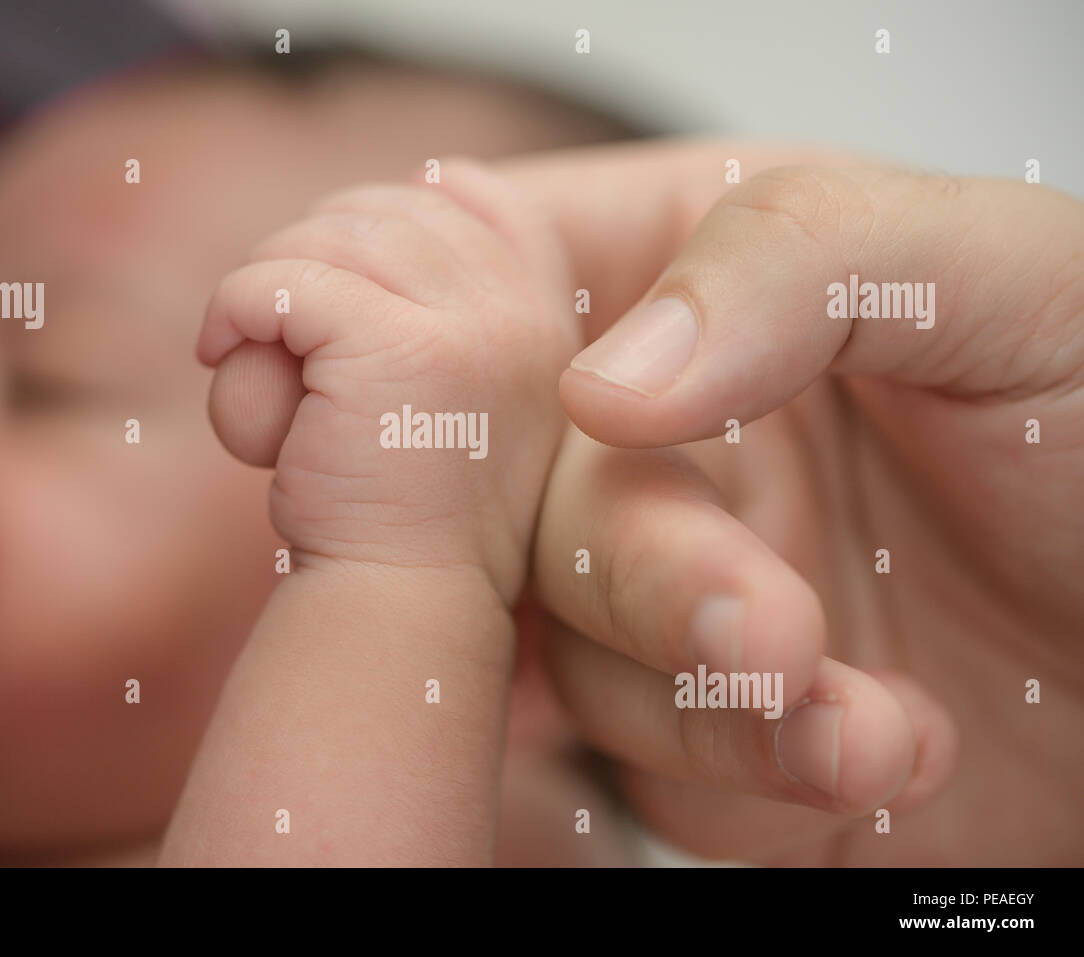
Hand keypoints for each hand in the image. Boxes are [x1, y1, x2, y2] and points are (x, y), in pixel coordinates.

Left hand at [197, 160, 579, 601]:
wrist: (402, 607)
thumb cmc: (402, 511)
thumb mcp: (449, 390)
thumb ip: (440, 297)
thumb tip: (396, 191)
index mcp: (547, 314)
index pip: (465, 193)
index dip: (380, 223)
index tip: (334, 301)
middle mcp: (526, 310)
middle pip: (380, 208)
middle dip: (308, 263)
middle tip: (284, 349)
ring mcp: (476, 327)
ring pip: (324, 239)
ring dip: (265, 298)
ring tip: (263, 378)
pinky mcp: (404, 351)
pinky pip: (282, 284)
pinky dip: (234, 313)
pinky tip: (224, 364)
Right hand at [516, 148, 1083, 863]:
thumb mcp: (1012, 281)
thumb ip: (803, 262)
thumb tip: (603, 377)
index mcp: (705, 279)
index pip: (504, 268)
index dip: (460, 332)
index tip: (525, 403)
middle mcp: (667, 434)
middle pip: (520, 489)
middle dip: (640, 572)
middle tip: (764, 630)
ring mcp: (673, 581)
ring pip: (568, 644)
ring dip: (703, 694)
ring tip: (854, 716)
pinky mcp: (700, 718)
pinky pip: (649, 760)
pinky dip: (748, 772)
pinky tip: (872, 751)